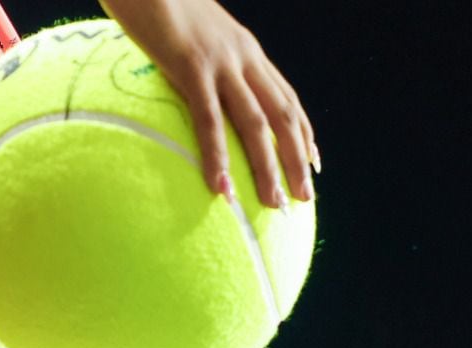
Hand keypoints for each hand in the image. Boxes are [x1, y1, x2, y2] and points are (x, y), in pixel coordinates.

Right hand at [103, 0, 317, 207]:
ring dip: (267, 168)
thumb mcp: (195, 36)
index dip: (303, 133)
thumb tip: (204, 96)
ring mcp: (220, 61)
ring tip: (273, 204)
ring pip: (256, 123)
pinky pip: (209, 119)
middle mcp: (243, 57)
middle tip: (303, 199)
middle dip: (296, 160)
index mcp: (246, 51)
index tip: (313, 165)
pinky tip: (221, 187)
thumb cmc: (157, 3)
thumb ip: (207, 65)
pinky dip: (217, 156)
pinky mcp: (192, 65)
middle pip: (282, 117)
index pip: (286, 98)